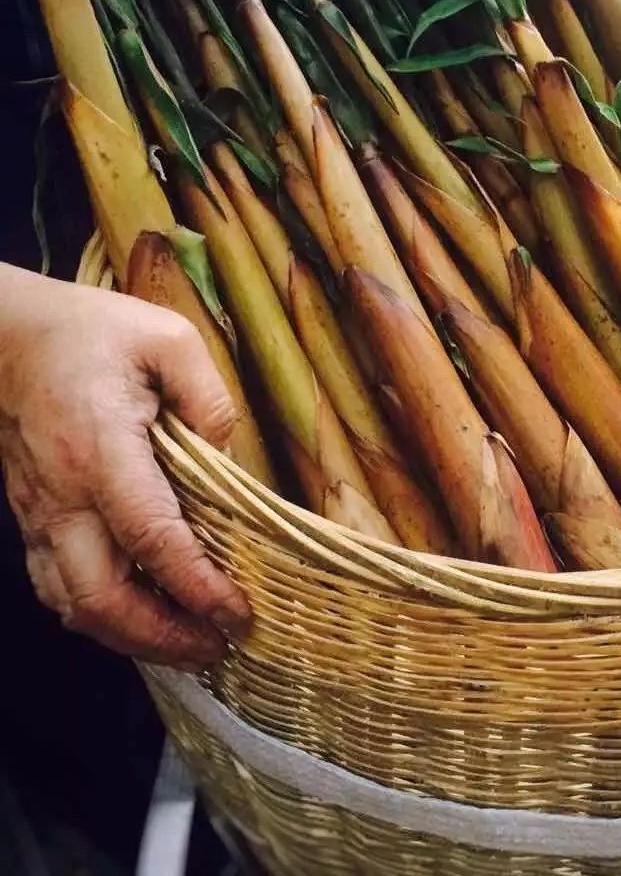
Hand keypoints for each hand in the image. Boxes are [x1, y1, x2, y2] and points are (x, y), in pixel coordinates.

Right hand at [0, 264, 249, 668]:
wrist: (5, 335)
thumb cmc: (89, 332)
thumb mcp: (167, 338)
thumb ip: (208, 395)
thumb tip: (230, 453)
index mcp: (101, 451)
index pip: (151, 538)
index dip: (196, 585)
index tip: (237, 613)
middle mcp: (63, 496)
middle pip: (101, 598)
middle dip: (162, 637)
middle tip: (218, 647)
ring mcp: (41, 513)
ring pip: (74, 605)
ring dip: (131, 637)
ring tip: (190, 646)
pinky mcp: (35, 517)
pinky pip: (59, 586)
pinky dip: (101, 616)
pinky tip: (142, 618)